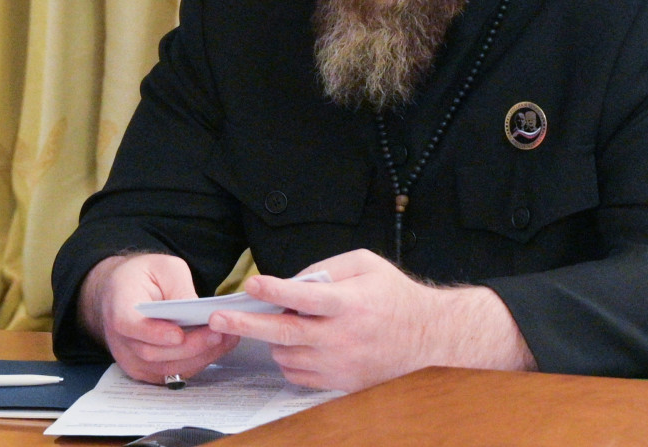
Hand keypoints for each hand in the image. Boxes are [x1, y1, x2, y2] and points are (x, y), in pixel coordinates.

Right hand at [78, 253, 238, 383]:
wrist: (123, 291)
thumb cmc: (144, 276)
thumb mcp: (165, 268)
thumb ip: (180, 289)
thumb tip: (198, 311)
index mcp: (119, 306)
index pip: (130, 325)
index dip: (154, 334)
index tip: (178, 334)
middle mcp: (120, 338)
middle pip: (152, 352)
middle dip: (189, 346)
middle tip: (217, 334)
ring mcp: (131, 358)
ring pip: (164, 368)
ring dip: (198, 357)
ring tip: (225, 340)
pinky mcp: (144, 369)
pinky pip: (170, 374)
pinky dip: (195, 363)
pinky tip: (216, 348)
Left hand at [206, 249, 533, 391]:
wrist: (427, 335)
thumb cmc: (394, 295)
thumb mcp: (365, 264)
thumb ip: (326, 268)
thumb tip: (292, 281)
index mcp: (348, 303)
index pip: (304, 297)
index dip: (275, 291)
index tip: (252, 284)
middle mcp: (342, 337)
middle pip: (284, 334)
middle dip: (246, 325)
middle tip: (219, 318)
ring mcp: (340, 364)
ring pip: (286, 355)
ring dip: (274, 339)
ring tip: (281, 323)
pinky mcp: (340, 383)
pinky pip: (298, 374)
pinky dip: (289, 358)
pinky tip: (299, 343)